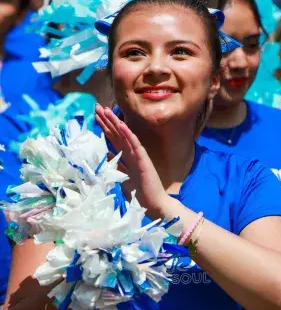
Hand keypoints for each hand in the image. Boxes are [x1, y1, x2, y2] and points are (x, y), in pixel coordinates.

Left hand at [95, 104, 169, 218]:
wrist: (154, 203)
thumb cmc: (140, 192)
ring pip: (125, 136)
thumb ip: (116, 165)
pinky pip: (135, 145)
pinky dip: (128, 134)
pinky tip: (121, 124)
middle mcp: (132, 153)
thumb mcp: (123, 177)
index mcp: (127, 156)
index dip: (105, 127)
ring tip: (106, 110)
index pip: (113, 139)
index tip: (96, 116)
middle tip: (97, 106)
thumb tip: (106, 154)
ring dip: (115, 123)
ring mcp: (138, 155)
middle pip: (117, 134)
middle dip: (107, 120)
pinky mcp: (143, 160)